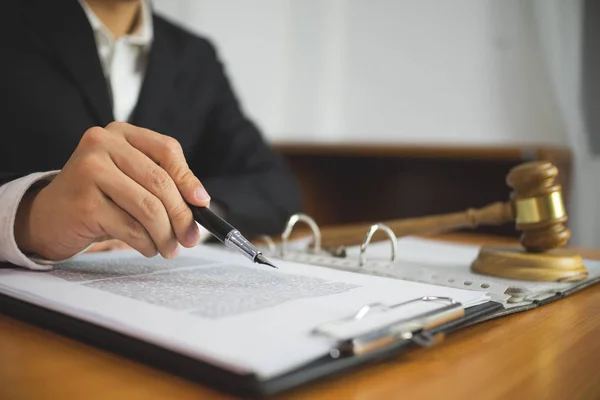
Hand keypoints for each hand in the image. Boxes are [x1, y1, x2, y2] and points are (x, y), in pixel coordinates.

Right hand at [14, 122, 210, 260]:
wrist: (49, 217)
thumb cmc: (99, 198)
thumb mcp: (131, 181)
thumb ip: (163, 183)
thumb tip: (201, 203)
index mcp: (120, 133)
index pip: (167, 150)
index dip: (188, 179)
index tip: (202, 203)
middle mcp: (102, 144)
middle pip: (160, 181)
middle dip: (182, 215)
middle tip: (190, 238)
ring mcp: (90, 170)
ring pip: (148, 207)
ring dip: (166, 234)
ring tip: (169, 248)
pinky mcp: (84, 201)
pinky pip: (130, 227)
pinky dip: (147, 243)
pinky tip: (148, 248)